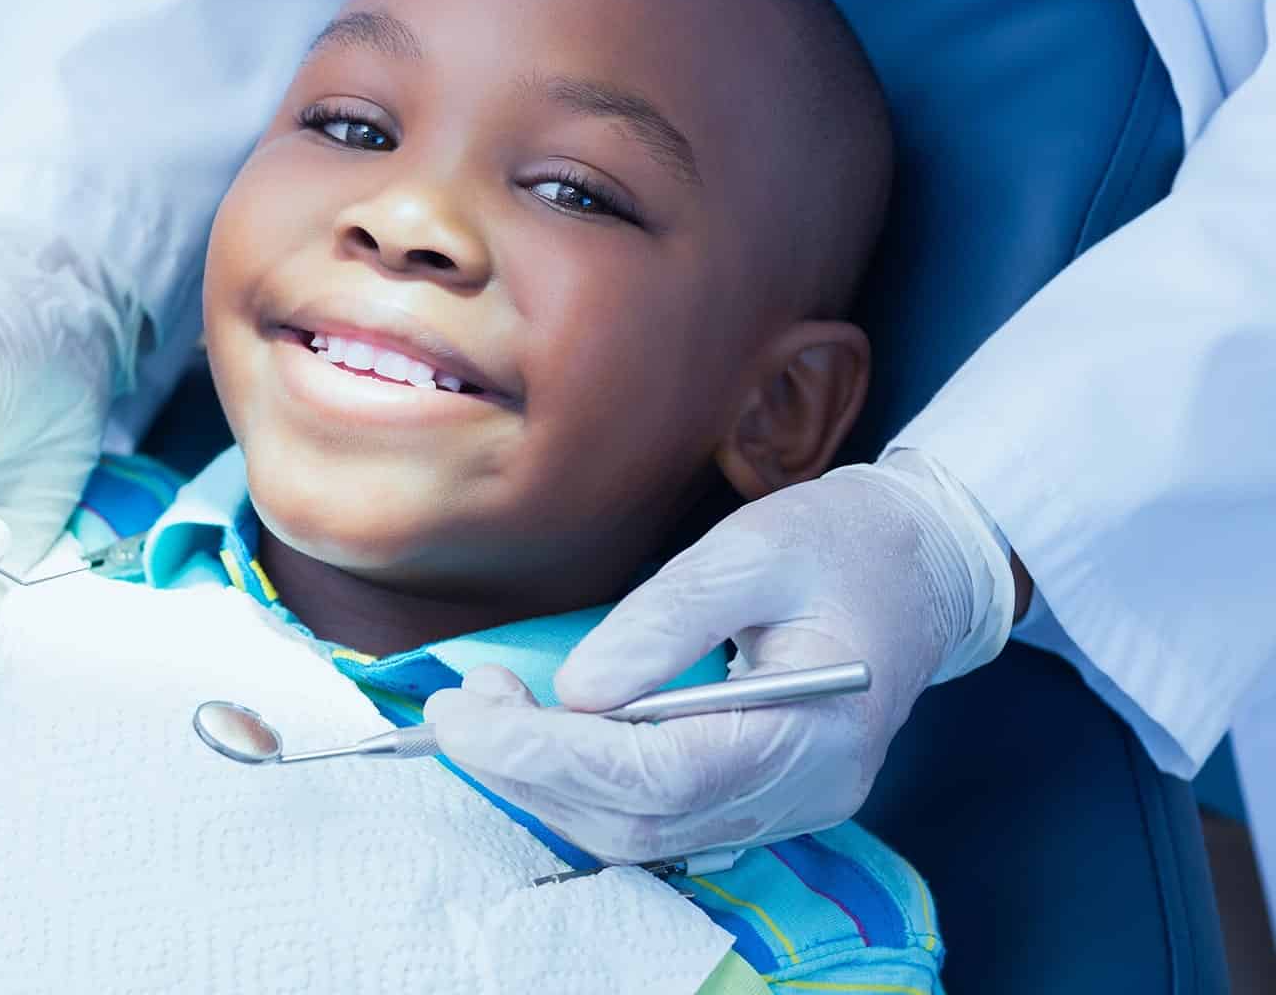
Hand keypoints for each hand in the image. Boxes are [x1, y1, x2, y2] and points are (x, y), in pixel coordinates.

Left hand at [423, 451, 1015, 861]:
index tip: (469, 709)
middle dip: (530, 771)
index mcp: (815, 732)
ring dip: (545, 785)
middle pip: (639, 821)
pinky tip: (538, 738)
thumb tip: (576, 690)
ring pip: (638, 836)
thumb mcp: (753, 549)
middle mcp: (802, 793)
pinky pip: (656, 820)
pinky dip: (581, 789)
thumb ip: (665, 621)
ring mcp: (784, 808)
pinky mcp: (759, 799)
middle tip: (461, 704)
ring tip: (487, 713)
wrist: (920, 568)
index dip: (551, 754)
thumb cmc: (842, 545)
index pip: (660, 777)